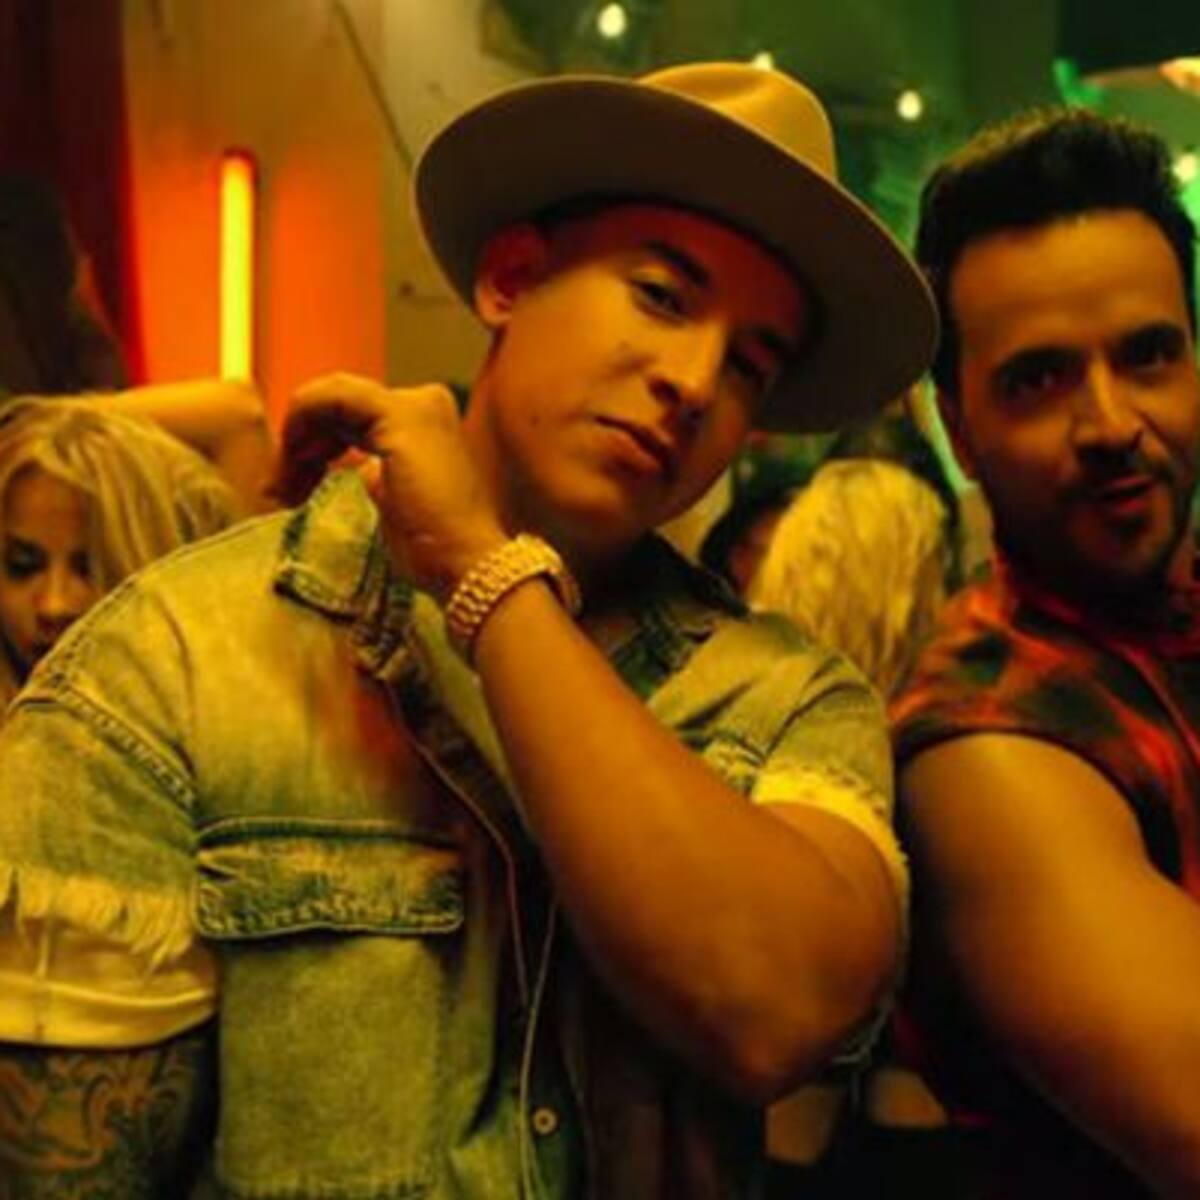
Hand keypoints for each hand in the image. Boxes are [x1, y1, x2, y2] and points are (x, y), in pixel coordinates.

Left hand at [275, 373, 505, 598]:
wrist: (465, 561)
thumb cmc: (433, 546)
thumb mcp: (393, 500)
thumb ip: (373, 474)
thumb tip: (340, 468)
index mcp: (427, 423)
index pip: (355, 412)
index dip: (318, 440)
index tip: (297, 482)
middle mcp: (426, 403)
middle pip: (341, 400)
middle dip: (305, 435)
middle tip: (284, 482)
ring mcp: (416, 404)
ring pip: (333, 395)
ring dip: (299, 431)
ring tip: (285, 476)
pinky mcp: (399, 413)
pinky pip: (333, 397)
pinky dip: (303, 419)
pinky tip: (292, 455)